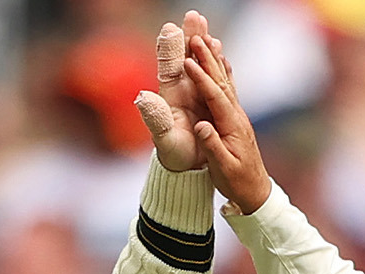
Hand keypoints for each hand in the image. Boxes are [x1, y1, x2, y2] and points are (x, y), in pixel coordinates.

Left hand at [135, 11, 225, 171]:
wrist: (189, 167)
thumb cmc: (175, 155)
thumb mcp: (164, 139)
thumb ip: (155, 118)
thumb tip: (143, 97)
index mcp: (171, 96)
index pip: (170, 66)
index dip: (171, 48)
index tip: (172, 28)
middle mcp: (183, 90)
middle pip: (186, 57)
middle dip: (189, 36)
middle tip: (194, 15)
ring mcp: (196, 94)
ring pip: (202, 63)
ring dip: (205, 45)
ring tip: (209, 28)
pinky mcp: (209, 101)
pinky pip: (215, 77)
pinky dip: (219, 62)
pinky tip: (222, 51)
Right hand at [184, 35, 271, 212]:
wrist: (256, 192)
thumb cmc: (237, 182)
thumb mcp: (222, 168)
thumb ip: (212, 145)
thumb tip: (201, 125)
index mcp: (232, 126)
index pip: (215, 96)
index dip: (201, 78)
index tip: (188, 61)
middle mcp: (237, 116)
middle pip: (221, 82)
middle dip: (208, 58)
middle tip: (196, 36)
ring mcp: (237, 117)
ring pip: (225, 82)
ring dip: (214, 60)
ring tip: (206, 39)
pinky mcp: (235, 120)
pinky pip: (227, 90)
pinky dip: (221, 73)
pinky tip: (221, 61)